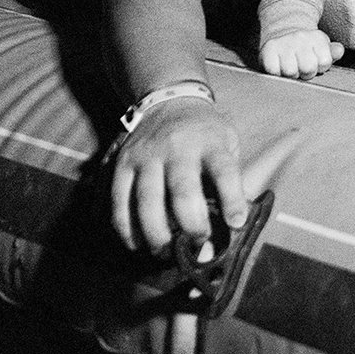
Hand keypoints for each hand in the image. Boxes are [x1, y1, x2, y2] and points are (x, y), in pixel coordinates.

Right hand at [108, 95, 245, 254]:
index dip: (232, 199)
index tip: (236, 223)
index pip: (225, 171)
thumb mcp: (227, 141)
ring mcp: (146, 156)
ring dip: (156, 232)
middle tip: (198, 245)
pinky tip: (136, 245)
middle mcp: (176, 148)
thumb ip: (230, 176)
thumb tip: (234, 221)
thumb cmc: (204, 131)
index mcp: (209, 142)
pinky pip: (118, 200)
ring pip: (146, 199)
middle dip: (191, 223)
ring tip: (165, 254)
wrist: (169, 100)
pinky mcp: (122, 164)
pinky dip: (125, 227)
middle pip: (182, 190)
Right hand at [260, 30, 342, 79]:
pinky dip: (276, 73)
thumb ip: (333, 52)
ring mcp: (283, 42)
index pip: (325, 62)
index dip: (320, 68)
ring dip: (291, 75)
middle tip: (302, 68)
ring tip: (292, 67)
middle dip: (306, 73)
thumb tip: (338, 51)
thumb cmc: (307, 46)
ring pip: (290, 72)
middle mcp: (300, 37)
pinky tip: (279, 67)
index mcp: (317, 37)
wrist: (283, 33)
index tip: (315, 63)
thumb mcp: (323, 47)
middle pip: (308, 68)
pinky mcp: (268, 49)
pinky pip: (273, 71)